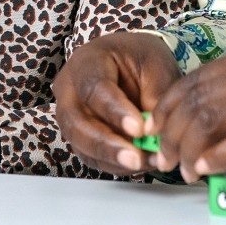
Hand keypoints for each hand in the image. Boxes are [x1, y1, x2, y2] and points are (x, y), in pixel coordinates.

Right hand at [53, 31, 182, 174]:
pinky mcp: (80, 137)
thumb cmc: (140, 59)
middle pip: (76, 122)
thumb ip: (156, 95)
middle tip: (136, 158)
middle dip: (106, 145)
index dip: (114, 111)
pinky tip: (140, 163)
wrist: (129, 63)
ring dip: (113, 158)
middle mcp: (69, 89)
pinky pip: (92, 157)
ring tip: (145, 162)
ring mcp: (71, 115)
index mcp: (86, 61)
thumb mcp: (156, 66)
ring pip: (80, 144)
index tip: (139, 129)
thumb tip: (155, 133)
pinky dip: (116, 164)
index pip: (92, 88)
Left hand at [152, 42, 225, 185]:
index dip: (170, 106)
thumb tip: (211, 119)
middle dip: (171, 131)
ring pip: (210, 119)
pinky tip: (207, 170)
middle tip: (164, 158)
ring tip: (184, 170)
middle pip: (196, 98)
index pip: (197, 78)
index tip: (158, 130)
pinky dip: (216, 158)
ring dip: (188, 149)